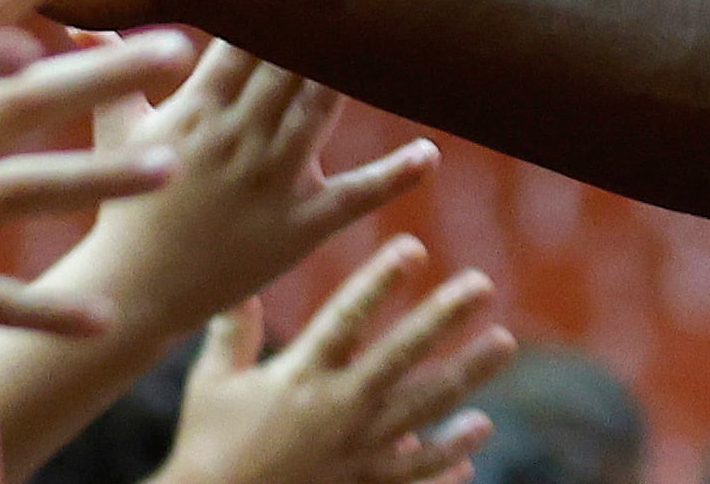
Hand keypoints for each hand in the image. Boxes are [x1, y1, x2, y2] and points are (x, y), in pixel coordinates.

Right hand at [60, 43, 436, 345]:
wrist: (134, 292)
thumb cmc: (124, 204)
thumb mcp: (115, 131)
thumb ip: (106, 69)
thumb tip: (72, 18)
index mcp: (197, 108)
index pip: (243, 39)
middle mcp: (238, 138)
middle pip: (290, 65)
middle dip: (324, 22)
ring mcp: (272, 182)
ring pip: (321, 114)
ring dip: (355, 75)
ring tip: (397, 32)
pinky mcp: (299, 227)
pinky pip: (353, 197)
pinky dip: (392, 175)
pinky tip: (427, 154)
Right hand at [156, 239, 508, 483]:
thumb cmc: (207, 449)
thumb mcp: (211, 385)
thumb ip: (231, 333)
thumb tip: (239, 284)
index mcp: (299, 376)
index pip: (347, 318)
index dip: (379, 281)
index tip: (413, 247)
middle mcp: (336, 409)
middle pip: (401, 355)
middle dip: (442, 317)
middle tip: (482, 285)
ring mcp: (357, 451)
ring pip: (424, 406)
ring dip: (467, 374)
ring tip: (503, 344)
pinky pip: (417, 471)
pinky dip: (450, 452)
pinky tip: (478, 429)